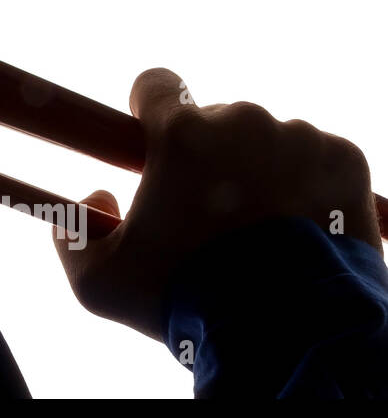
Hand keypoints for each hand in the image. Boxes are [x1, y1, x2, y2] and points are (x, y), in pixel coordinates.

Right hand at [52, 67, 381, 340]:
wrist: (290, 334)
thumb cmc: (190, 302)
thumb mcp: (100, 282)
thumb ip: (71, 232)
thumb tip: (94, 198)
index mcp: (182, 134)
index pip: (156, 83)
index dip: (150, 111)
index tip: (155, 143)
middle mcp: (243, 121)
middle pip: (216, 120)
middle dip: (210, 156)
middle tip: (211, 211)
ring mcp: (301, 137)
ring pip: (268, 139)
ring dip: (259, 169)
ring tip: (260, 228)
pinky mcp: (346, 161)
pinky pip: (317, 157)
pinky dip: (307, 184)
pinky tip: (298, 226)